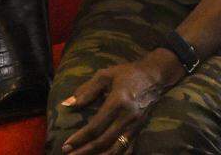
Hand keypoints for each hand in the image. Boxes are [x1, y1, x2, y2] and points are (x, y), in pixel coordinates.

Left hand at [60, 50, 183, 154]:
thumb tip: (67, 104)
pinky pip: (127, 149)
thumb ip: (86, 91)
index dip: (79, 138)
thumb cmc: (127, 73)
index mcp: (117, 102)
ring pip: (115, 149)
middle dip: (84, 151)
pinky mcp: (140, 130)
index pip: (95, 127)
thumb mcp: (105, 76)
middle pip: (103, 141)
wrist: (155, 76)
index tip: (66, 145)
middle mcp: (127, 117)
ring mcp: (135, 126)